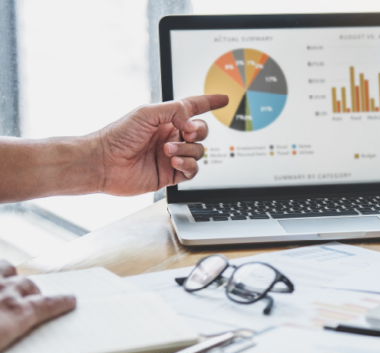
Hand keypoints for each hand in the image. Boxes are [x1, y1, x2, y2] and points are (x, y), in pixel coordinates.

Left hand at [0, 261, 75, 352]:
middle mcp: (4, 293)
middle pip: (27, 284)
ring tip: (9, 281)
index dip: (61, 302)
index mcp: (16, 315)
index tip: (71, 300)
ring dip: (10, 274)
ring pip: (5, 268)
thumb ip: (18, 339)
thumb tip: (30, 350)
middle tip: (31, 299)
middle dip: (33, 291)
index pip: (47, 305)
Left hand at [95, 95, 227, 194]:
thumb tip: (193, 123)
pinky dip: (187, 166)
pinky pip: (192, 171)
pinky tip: (173, 163)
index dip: (210, 102)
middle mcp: (171, 136)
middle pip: (201, 131)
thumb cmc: (118, 135)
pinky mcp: (170, 174)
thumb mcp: (147, 113)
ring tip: (167, 152)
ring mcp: (172, 156)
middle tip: (185, 133)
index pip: (193, 107)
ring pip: (198, 152)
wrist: (104, 163)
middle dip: (198, 132)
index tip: (224, 99)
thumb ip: (175, 111)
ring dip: (187, 150)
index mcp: (166, 119)